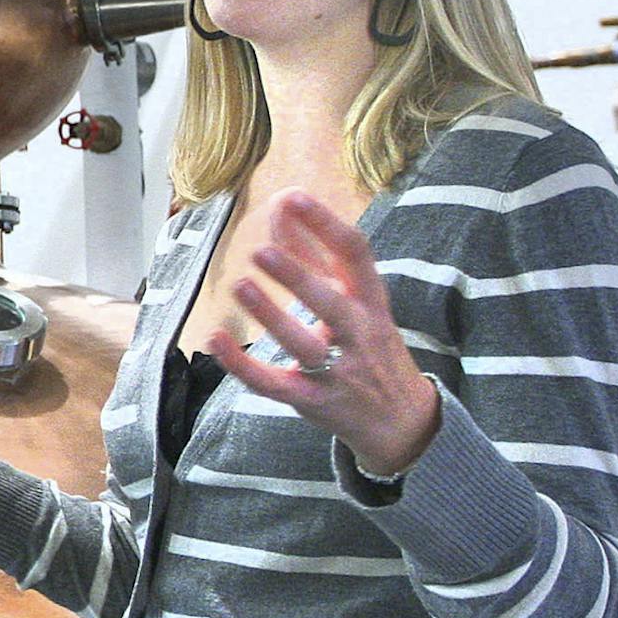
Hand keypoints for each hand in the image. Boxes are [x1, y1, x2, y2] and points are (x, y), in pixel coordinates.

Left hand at [207, 190, 440, 478]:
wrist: (401, 421)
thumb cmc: (369, 345)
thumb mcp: (355, 301)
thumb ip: (316, 258)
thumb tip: (282, 209)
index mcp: (372, 301)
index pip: (355, 255)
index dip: (325, 224)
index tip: (293, 197)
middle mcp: (359, 334)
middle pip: (331, 303)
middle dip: (298, 277)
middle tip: (261, 251)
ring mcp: (338, 371)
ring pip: (304, 346)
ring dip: (272, 317)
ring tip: (241, 285)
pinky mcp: (312, 401)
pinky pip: (274, 384)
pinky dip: (243, 365)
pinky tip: (215, 339)